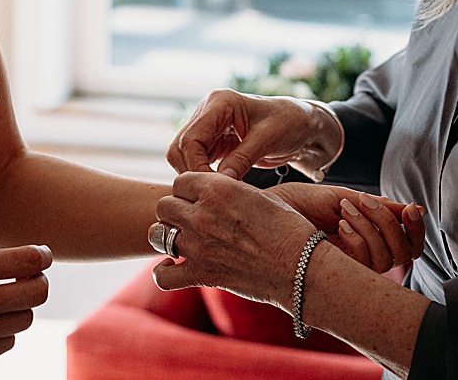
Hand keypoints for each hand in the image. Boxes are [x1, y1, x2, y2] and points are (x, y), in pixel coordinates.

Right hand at [0, 244, 51, 373]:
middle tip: (27, 279)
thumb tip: (18, 256)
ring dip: (18, 308)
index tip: (41, 256)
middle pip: (37, 293)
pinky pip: (6, 342)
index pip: (27, 260)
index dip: (42, 256)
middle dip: (38, 282)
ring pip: (24, 319)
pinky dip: (1, 331)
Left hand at [151, 172, 322, 303]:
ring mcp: (198, 246)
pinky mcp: (201, 275)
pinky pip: (163, 276)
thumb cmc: (289, 229)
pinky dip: (164, 273)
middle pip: (164, 205)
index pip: (180, 181)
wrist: (301, 266)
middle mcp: (202, 215)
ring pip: (157, 234)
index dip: (188, 189)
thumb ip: (231, 193)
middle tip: (189, 219)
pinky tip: (173, 268)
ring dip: (167, 236)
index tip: (198, 197)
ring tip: (181, 241)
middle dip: (174, 211)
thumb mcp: (261, 197)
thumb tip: (217, 194)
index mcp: (218, 189)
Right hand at [170, 89, 338, 177]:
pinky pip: (197, 162)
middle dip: (192, 172)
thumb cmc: (290, 123)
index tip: (212, 187)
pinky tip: (219, 188)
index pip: (191, 138)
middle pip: (181, 147)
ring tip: (217, 192)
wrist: (303, 125)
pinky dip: (204, 176)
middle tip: (212, 194)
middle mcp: (208, 112)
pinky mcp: (214, 142)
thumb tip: (218, 184)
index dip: (196, 166)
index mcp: (219, 102)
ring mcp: (209, 127)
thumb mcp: (268, 140)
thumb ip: (241, 160)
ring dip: (196, 175)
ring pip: (184, 156)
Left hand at [266, 182, 425, 273]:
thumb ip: (378, 207)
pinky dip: (359, 238)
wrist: (263, 210)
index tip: (411, 209)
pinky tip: (339, 223)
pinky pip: (364, 261)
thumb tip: (414, 209)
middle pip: (404, 256)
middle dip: (393, 226)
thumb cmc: (297, 205)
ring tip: (346, 209)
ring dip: (373, 227)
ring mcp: (349, 269)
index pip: (408, 248)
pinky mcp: (334, 275)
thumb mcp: (342, 200)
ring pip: (386, 259)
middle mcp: (362, 259)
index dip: (416, 232)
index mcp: (367, 240)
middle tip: (367, 202)